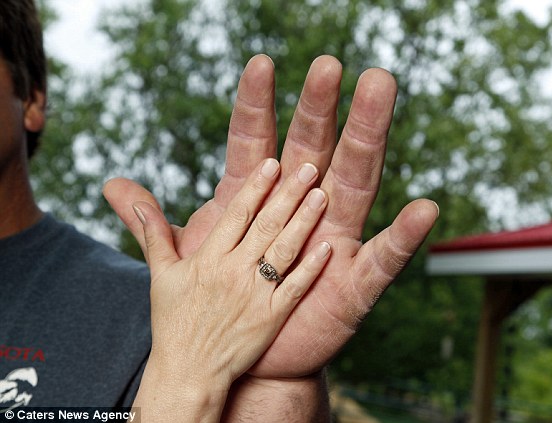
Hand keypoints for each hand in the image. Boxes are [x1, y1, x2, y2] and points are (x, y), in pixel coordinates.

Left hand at [104, 55, 437, 376]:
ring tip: (379, 96)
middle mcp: (303, 210)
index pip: (257, 142)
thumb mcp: (187, 258)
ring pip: (353, 185)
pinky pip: (382, 259)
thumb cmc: (222, 300)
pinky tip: (423, 209)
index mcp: (260, 202)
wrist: (243, 357)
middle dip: (322, 108)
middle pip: (316, 149)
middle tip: (331, 66)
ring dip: (365, 141)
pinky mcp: (353, 284)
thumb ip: (155, 222)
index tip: (260, 63)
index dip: (258, 105)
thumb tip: (112, 186)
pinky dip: (402, 236)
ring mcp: (333, 241)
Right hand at [130, 159, 330, 421]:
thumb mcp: (160, 276)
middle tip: (308, 167)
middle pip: (265, 225)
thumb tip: (130, 198)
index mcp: (208, 259)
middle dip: (288, 194)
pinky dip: (312, 267)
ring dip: (304, 221)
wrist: (188, 373)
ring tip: (321, 194)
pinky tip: (327, 246)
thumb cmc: (173, 322)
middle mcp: (233, 272)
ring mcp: (255, 295)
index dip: (256, 187)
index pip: (237, 214)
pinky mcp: (272, 317)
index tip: (273, 163)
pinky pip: (295, 287)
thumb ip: (153, 234)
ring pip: (283, 251)